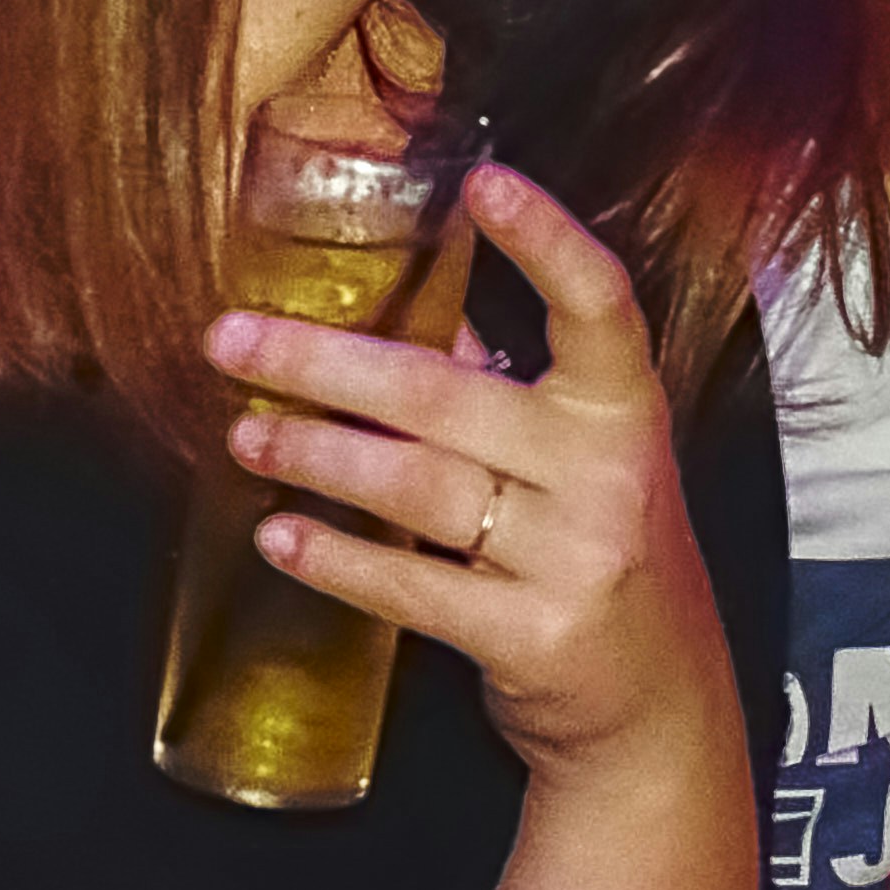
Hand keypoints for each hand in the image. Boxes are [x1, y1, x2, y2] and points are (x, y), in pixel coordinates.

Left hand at [207, 164, 721, 791]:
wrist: (659, 706)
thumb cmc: (605, 557)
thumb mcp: (583, 461)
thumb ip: (507, 381)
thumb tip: (415, 294)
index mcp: (624, 410)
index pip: (600, 304)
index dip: (547, 240)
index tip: (482, 183)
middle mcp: (609, 474)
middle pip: (448, 396)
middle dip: (324, 365)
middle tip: (230, 342)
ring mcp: (575, 558)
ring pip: (417, 487)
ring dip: (315, 457)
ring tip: (243, 437)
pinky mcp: (533, 637)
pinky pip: (414, 589)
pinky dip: (337, 561)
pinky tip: (278, 538)